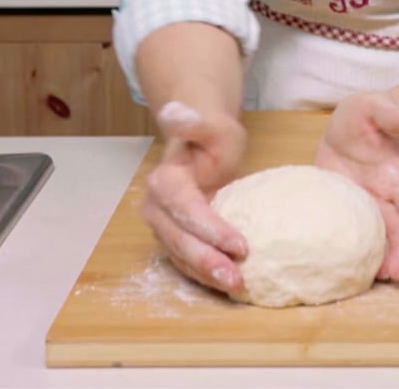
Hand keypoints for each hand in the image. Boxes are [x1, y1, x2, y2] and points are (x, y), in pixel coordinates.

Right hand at [144, 101, 247, 293]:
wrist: (202, 143)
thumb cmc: (212, 135)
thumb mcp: (212, 125)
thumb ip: (196, 122)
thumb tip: (173, 111)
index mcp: (165, 180)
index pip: (186, 209)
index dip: (210, 229)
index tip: (240, 245)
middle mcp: (157, 207)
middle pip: (179, 239)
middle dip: (207, 261)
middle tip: (237, 278)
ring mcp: (164, 226)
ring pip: (181, 256)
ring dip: (206, 275)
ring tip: (236, 287)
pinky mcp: (175, 239)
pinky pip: (187, 262)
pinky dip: (206, 275)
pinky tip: (230, 285)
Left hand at [314, 92, 398, 280]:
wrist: (348, 128)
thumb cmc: (365, 116)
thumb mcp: (374, 106)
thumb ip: (390, 112)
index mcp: (396, 173)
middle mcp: (386, 194)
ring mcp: (367, 206)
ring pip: (380, 236)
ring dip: (384, 258)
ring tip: (384, 279)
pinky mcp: (345, 212)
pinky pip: (352, 234)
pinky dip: (356, 253)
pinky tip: (349, 272)